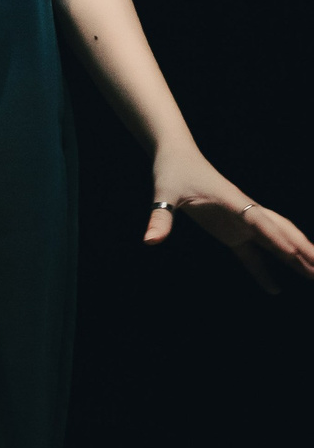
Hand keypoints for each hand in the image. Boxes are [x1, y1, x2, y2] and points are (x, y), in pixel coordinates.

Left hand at [146, 145, 313, 292]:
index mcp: (232, 200)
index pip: (258, 220)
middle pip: (281, 231)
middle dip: (302, 248)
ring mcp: (241, 223)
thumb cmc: (173, 172)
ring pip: (275, 242)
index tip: (292, 252)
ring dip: (295, 259)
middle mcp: (244, 212)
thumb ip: (160, 216)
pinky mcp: (232, 232)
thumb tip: (150, 240)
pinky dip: (263, 271)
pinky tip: (275, 289)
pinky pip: (253, 254)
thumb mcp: (164, 193)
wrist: (177, 158)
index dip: (274, 236)